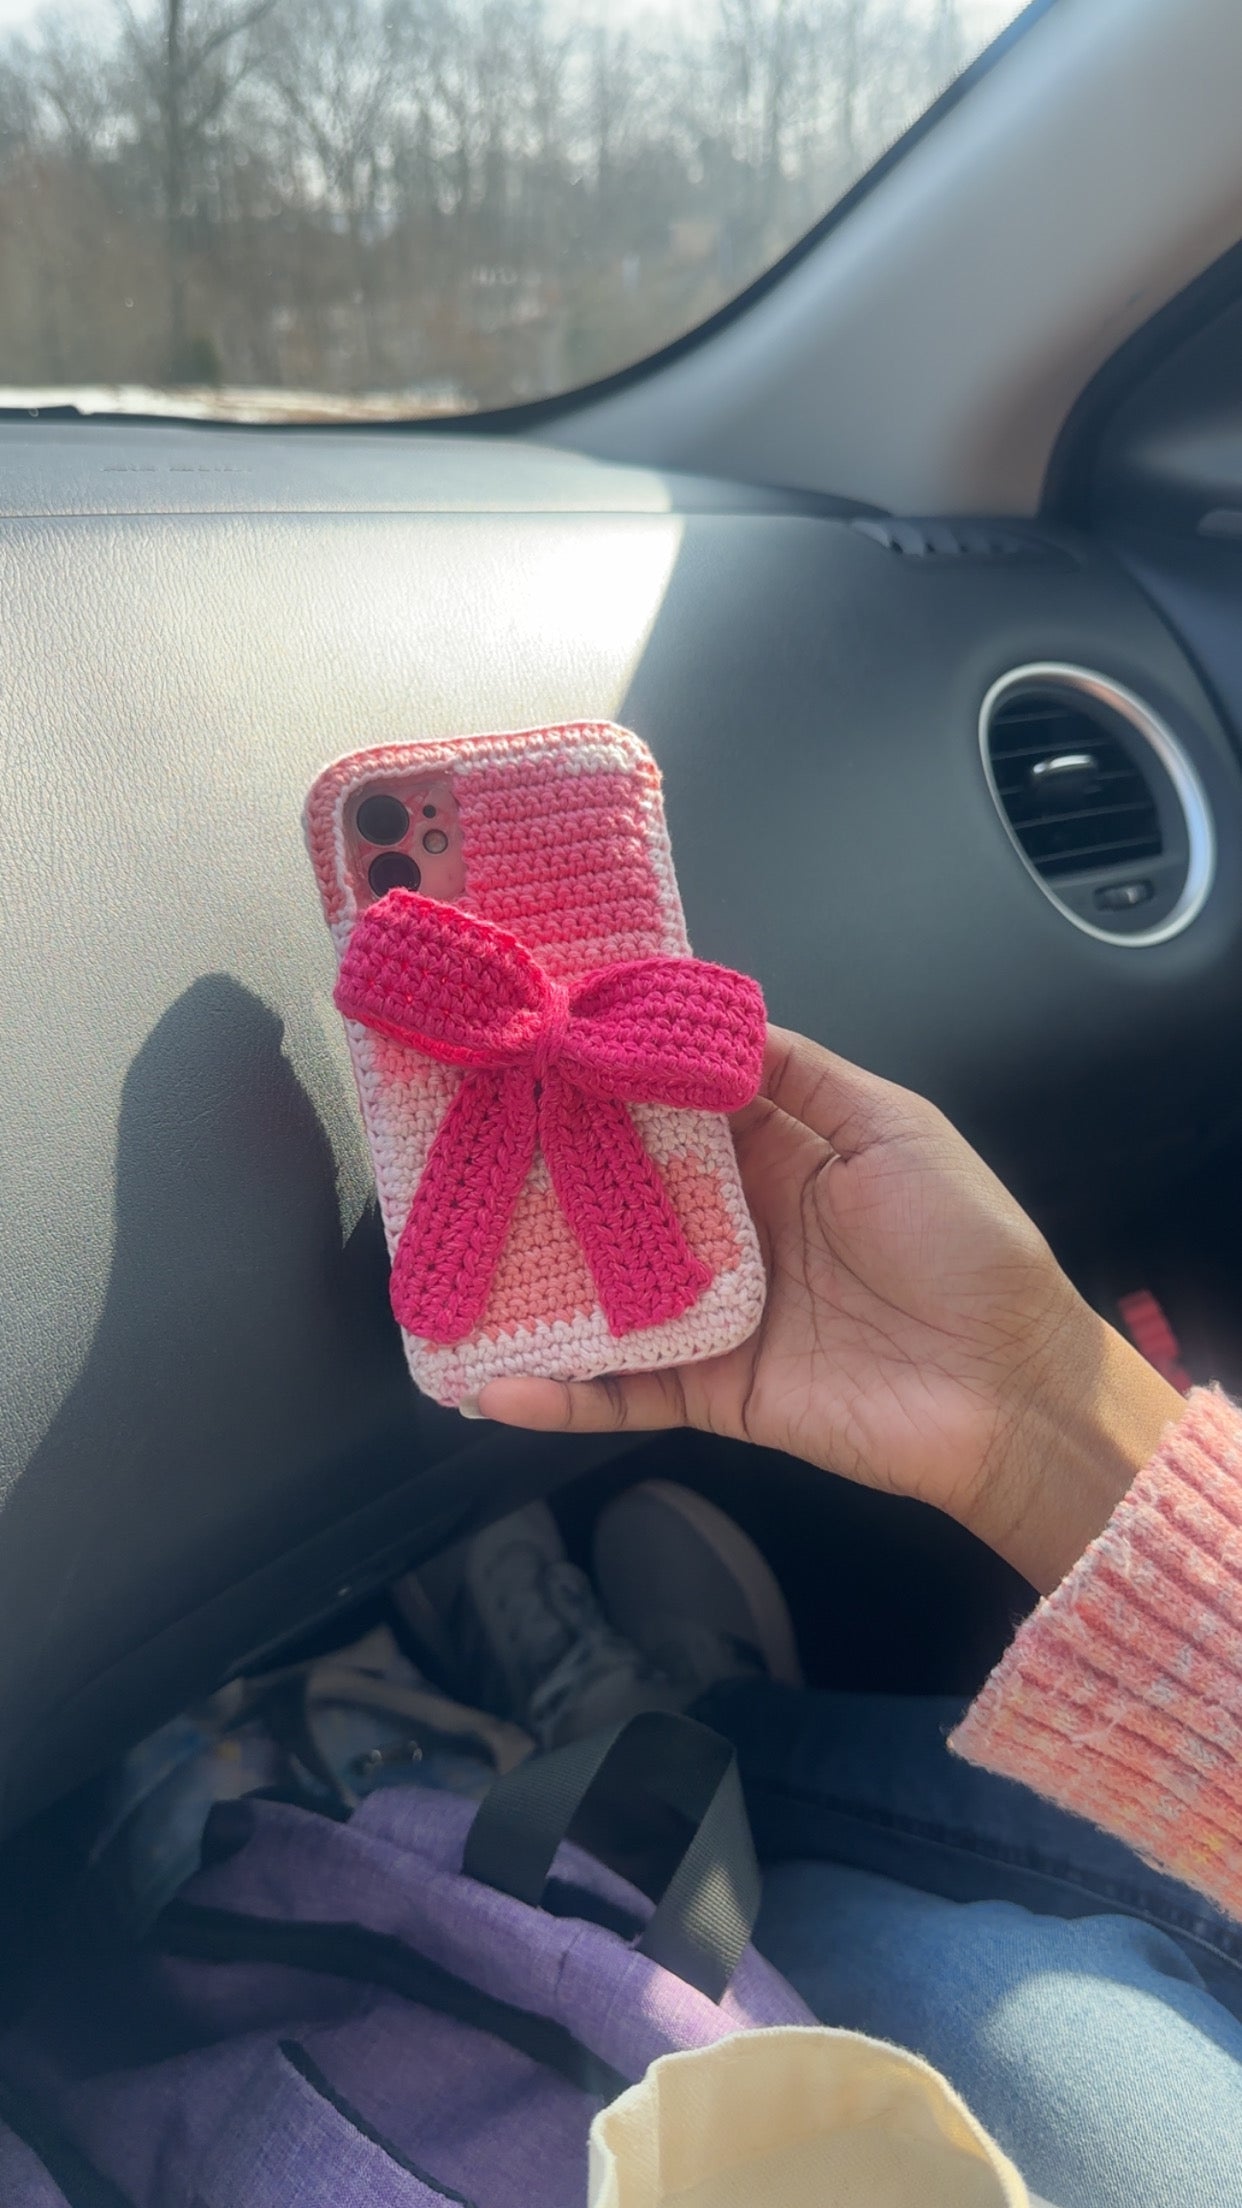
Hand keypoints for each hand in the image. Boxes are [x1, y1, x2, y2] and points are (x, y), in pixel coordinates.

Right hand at [477, 1027, 1183, 1591]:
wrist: (1013, 1390)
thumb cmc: (967, 1246)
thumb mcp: (892, 1127)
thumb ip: (797, 1073)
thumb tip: (706, 1017)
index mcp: (778, 1153)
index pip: (671, 1104)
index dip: (607, 1073)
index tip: (536, 1037)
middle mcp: (734, 1225)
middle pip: (620, 1190)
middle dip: (544, 1164)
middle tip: (455, 1131)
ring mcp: (715, 1310)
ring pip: (604, 1287)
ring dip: (530, 1278)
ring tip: (445, 1255)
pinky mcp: (714, 1390)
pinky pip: (623, 1390)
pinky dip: (562, 1392)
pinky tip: (494, 1382)